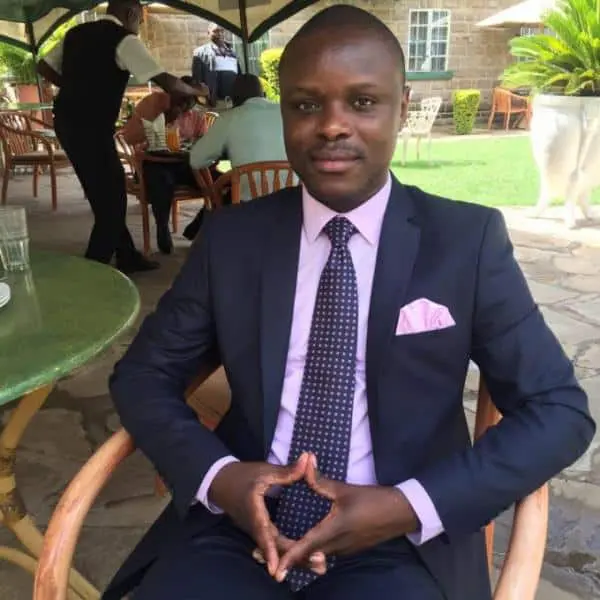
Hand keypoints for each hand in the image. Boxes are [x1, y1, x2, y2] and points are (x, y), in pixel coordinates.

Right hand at [208, 453, 310, 575]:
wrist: (222, 483)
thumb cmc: (243, 476)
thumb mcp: (264, 472)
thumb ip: (287, 470)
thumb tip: (307, 458)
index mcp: (254, 511)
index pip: (263, 532)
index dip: (269, 550)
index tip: (277, 568)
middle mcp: (255, 526)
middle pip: (274, 547)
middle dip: (295, 558)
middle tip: (319, 565)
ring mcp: (257, 531)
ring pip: (275, 549)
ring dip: (295, 559)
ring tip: (319, 567)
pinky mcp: (261, 532)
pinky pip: (274, 546)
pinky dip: (289, 553)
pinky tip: (307, 559)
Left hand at [274, 456, 418, 581]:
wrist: (400, 513)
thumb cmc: (373, 501)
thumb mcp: (345, 490)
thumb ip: (320, 480)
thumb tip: (305, 461)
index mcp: (333, 531)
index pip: (305, 548)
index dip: (288, 559)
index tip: (274, 570)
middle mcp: (336, 546)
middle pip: (306, 556)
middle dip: (287, 556)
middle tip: (265, 554)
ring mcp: (344, 550)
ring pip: (316, 557)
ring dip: (300, 555)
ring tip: (281, 549)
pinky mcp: (349, 549)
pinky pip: (326, 554)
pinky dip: (312, 552)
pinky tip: (306, 544)